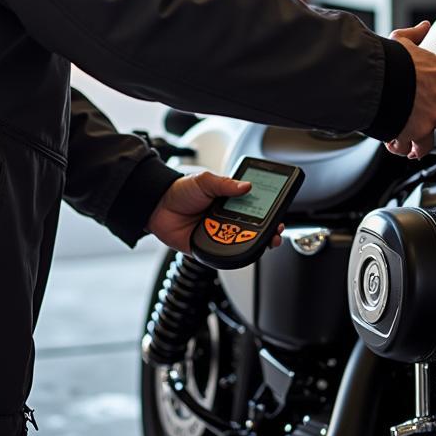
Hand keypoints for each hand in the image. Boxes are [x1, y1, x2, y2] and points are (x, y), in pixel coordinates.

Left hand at [145, 172, 284, 253]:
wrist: (156, 207)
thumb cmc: (179, 191)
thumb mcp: (204, 181)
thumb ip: (225, 184)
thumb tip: (246, 186)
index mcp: (228, 201)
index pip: (254, 207)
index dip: (268, 211)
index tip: (278, 212)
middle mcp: (226, 218)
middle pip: (253, 227)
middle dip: (268, 230)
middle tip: (276, 231)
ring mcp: (218, 233)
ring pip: (241, 242)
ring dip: (254, 243)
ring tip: (266, 241)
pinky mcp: (208, 247)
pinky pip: (224, 254)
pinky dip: (234, 254)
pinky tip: (242, 250)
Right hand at [385, 21, 435, 159]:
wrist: (376, 81)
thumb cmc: (387, 61)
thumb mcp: (401, 41)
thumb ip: (415, 35)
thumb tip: (423, 26)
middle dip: (435, 112)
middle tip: (423, 114)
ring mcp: (435, 115)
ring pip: (433, 129)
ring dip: (419, 130)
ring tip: (402, 130)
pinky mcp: (422, 132)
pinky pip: (420, 146)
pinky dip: (408, 147)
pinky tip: (398, 144)